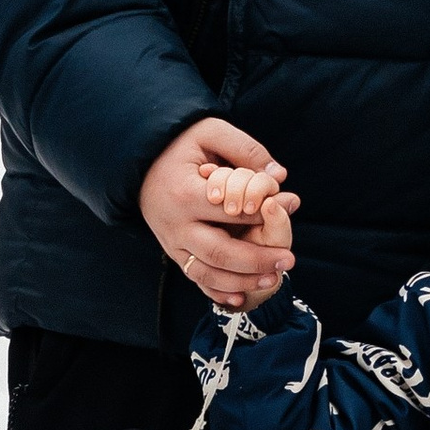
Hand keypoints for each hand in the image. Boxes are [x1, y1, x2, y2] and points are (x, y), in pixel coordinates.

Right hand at [140, 117, 298, 309]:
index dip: (259, 215)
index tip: (287, 212)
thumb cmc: (180, 145)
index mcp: (184, 193)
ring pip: (206, 272)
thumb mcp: (209, 132)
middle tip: (288, 259)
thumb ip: (245, 149)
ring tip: (273, 278)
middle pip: (217, 251)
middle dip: (256, 260)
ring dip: (241, 280)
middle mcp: (175, 224)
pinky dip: (216, 291)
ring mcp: (171, 241)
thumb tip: (279, 176)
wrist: (140, 163)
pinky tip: (241, 297)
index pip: (227, 211)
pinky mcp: (173, 251)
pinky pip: (194, 277)